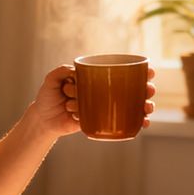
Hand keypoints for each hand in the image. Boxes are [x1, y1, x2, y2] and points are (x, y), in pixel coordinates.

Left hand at [31, 64, 157, 139]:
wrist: (43, 120)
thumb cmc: (48, 97)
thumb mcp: (51, 80)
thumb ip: (60, 72)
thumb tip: (76, 73)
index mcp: (96, 79)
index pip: (121, 72)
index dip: (139, 72)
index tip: (150, 71)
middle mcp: (103, 92)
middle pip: (131, 89)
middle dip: (146, 89)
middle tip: (149, 90)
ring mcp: (104, 107)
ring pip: (131, 106)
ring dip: (145, 106)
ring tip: (147, 107)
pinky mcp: (102, 121)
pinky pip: (123, 122)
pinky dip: (136, 123)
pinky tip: (144, 123)